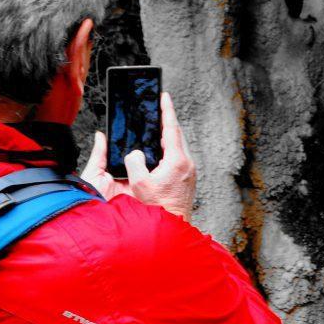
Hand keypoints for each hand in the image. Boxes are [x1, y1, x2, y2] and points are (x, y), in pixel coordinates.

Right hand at [80, 92, 196, 219]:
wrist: (172, 228)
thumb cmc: (157, 209)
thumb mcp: (139, 184)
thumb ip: (134, 163)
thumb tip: (135, 154)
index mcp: (177, 161)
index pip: (172, 128)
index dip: (166, 110)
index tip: (164, 96)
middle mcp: (187, 164)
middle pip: (177, 135)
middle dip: (167, 121)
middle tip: (157, 108)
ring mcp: (189, 171)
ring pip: (179, 146)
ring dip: (168, 136)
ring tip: (156, 128)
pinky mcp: (188, 178)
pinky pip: (179, 156)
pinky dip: (169, 149)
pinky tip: (160, 152)